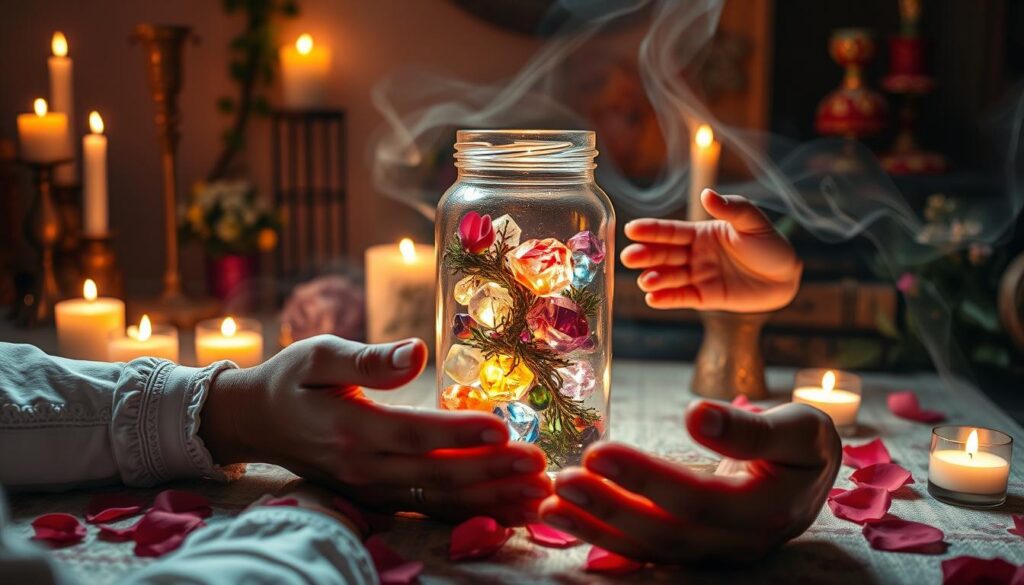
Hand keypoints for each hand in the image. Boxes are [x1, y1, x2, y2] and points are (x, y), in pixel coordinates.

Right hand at [202, 335, 549, 524]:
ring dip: (493, 497)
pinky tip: (512, 510)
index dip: (460, 432)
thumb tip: (415, 352)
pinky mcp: (380, 500)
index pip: (415, 433)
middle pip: (437, 473)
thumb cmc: (292, 380)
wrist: (256, 423)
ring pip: (441, 500)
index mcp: (350, 429)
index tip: (504, 429)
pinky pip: (433, 511)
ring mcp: (373, 491)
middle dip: (493, 471)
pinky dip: (475, 512)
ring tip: (538, 492)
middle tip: (539, 463)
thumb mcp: (318, 355)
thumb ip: (366, 358)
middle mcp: (364, 468)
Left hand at [539, 401, 840, 563]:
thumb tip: (698, 416)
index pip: (696, 499)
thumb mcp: (799, 428)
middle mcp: (735, 542)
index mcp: (764, 509)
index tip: (598, 451)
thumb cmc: (802, 445)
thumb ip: (751, 429)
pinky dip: (600, 535)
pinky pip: (641, 550)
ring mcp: (711, 554)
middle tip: (561, 479)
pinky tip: (563, 517)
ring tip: (549, 503)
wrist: (810, 483)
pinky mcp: (691, 553)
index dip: (646, 479)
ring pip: (647, 549)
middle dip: (609, 506)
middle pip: (664, 531)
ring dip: (595, 527)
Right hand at [621, 189, 801, 311]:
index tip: (631, 229)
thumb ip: (730, 209)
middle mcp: (694, 255)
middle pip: (664, 255)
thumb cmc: (770, 245)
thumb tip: (706, 195)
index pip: (670, 232)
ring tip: (644, 280)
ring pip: (670, 277)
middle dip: (646, 256)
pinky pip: (683, 298)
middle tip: (629, 257)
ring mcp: (699, 277)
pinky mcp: (706, 298)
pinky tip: (653, 298)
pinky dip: (667, 299)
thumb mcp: (752, 222)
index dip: (651, 231)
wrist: (786, 278)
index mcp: (701, 234)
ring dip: (655, 278)